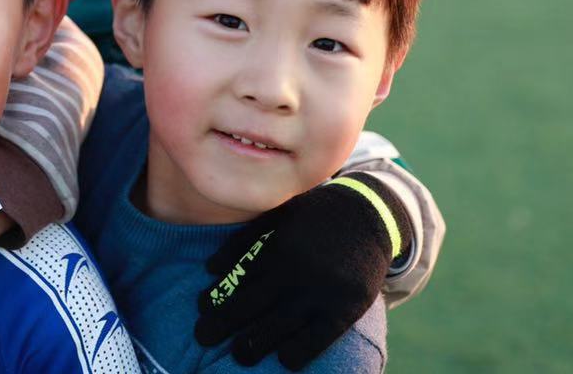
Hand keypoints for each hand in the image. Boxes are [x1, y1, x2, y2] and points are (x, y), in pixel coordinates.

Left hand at [195, 175, 408, 369]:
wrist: (371, 213)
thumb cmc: (316, 214)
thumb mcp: (278, 214)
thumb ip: (244, 240)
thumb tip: (210, 268)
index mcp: (275, 248)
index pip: (236, 281)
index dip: (214, 298)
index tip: (201, 308)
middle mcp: (294, 273)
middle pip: (248, 308)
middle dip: (220, 326)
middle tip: (203, 336)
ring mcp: (319, 293)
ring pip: (276, 329)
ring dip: (252, 346)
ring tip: (239, 355)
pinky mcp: (344, 309)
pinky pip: (315, 341)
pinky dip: (295, 354)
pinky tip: (283, 358)